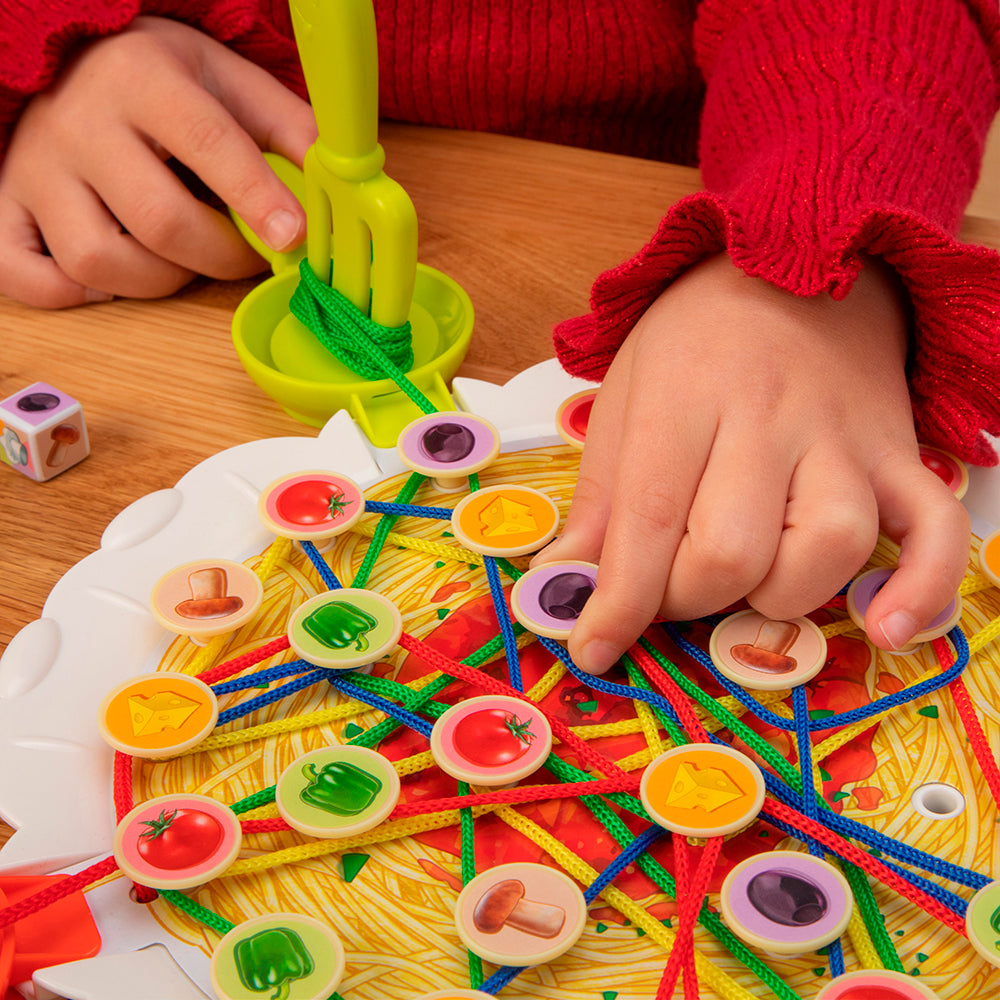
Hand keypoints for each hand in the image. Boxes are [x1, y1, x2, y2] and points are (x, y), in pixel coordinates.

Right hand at [0, 16, 316, 306]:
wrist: (70, 59)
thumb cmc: (163, 82)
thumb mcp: (231, 84)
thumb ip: (291, 132)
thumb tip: (343, 190)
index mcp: (145, 80)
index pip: (208, 144)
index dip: (257, 198)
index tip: (293, 237)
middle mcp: (79, 122)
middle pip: (159, 221)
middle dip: (220, 256)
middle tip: (243, 253)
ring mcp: (34, 170)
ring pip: (98, 261)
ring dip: (157, 281)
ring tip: (178, 257)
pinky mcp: (5, 206)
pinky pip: (26, 277)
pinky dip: (73, 296)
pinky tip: (112, 277)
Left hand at [536, 254, 969, 672]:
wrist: (799, 265)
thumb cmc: (697, 338)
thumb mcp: (626, 396)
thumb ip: (599, 493)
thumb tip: (563, 580)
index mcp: (685, 398)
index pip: (648, 520)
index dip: (617, 602)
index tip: (592, 647)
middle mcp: (769, 420)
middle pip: (730, 552)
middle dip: (687, 598)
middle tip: (671, 583)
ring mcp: (844, 441)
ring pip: (827, 551)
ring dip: (777, 596)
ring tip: (748, 577)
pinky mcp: (902, 456)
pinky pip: (936, 531)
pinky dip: (921, 588)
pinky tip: (884, 627)